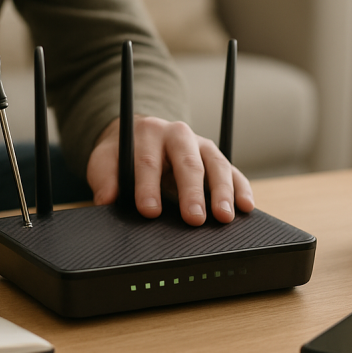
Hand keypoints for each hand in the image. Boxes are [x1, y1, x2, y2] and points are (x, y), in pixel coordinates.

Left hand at [86, 116, 254, 225]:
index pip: (148, 161)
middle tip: (193, 219)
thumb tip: (106, 199)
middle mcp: (179, 135)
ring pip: (216, 165)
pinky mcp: (217, 159)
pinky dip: (241, 189)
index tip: (149, 211)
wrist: (140, 136)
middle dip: (191, 192)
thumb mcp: (105, 161)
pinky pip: (233, 172)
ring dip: (222, 192)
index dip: (148, 187)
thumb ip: (105, 178)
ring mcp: (201, 146)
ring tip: (224, 216)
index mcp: (149, 133)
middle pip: (187, 163)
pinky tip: (246, 206)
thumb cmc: (123, 155)